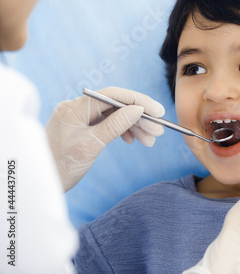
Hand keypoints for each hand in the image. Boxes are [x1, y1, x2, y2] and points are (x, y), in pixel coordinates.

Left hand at [46, 87, 164, 191]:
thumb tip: (137, 109)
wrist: (41, 184)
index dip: (138, 100)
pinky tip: (132, 140)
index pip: (113, 95)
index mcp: (76, 107)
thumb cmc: (61, 166)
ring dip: (134, 126)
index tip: (158, 112)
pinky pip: (107, 123)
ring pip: (114, 115)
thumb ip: (115, 125)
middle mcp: (77, 108)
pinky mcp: (82, 128)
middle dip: (139, 117)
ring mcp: (80, 118)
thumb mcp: (91, 145)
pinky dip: (122, 131)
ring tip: (150, 140)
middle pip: (116, 105)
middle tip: (158, 131)